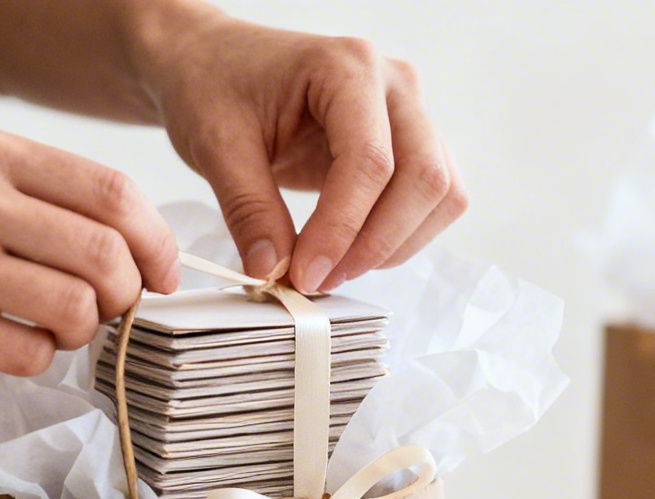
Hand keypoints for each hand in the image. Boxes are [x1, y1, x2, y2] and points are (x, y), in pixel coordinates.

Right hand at [0, 127, 179, 375]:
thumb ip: (35, 194)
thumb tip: (134, 242)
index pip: (115, 193)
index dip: (156, 243)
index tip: (159, 274)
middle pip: (109, 256)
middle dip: (127, 295)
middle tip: (107, 310)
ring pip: (77, 310)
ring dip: (82, 332)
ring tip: (50, 327)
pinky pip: (30, 353)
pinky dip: (36, 358)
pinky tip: (4, 342)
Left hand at [136, 9, 467, 292]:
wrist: (213, 64)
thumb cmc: (214, 83)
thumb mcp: (216, 144)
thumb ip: (249, 209)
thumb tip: (274, 270)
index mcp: (346, 66)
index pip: (370, 160)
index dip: (342, 229)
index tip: (305, 273)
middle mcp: (393, 83)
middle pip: (424, 178)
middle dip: (377, 242)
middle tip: (321, 278)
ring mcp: (408, 112)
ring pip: (440, 193)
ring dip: (395, 244)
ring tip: (334, 268)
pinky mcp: (408, 143)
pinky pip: (433, 199)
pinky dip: (400, 236)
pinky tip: (352, 250)